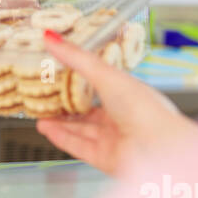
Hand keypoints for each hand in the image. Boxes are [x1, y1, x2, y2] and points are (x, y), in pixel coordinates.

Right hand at [35, 29, 197, 175]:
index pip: (101, 85)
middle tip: (45, 96)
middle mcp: (123, 118)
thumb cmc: (145, 109)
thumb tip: (52, 38)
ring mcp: (114, 139)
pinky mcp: (105, 159)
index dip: (80, 79)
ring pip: (81, 130)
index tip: (58, 71)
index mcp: (130, 94)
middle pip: (89, 111)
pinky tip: (46, 128)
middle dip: (66, 105)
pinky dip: (61, 137)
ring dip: (59, 122)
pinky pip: (78, 146)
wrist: (158, 148)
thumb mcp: (106, 75)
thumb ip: (77, 58)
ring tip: (39, 113)